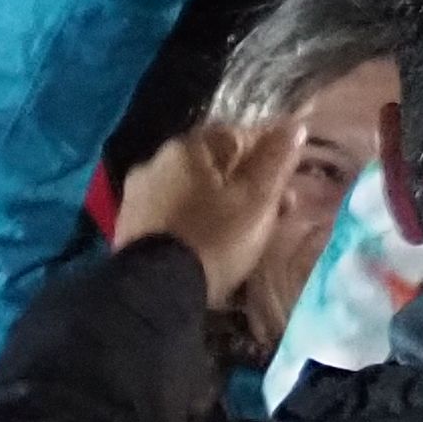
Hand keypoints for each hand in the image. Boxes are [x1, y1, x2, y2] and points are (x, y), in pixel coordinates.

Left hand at [113, 116, 309, 295]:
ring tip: (241, 233)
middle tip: (270, 212)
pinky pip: (172, 214)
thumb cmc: (214, 240)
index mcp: (187, 147)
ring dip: (218, 202)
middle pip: (213, 165)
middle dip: (244, 183)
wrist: (156, 294)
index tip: (287, 180)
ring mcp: (137, 196)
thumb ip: (276, 160)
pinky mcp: (128, 228)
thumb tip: (294, 126)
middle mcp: (156, 161)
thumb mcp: (256, 200)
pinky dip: (193, 222)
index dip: (268, 154)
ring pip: (191, 190)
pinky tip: (207, 244)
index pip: (237, 136)